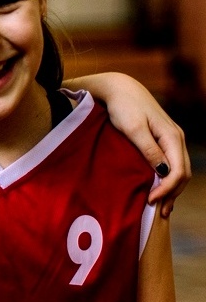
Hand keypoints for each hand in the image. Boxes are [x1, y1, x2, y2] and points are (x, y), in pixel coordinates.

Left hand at [98, 74, 189, 216]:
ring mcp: (171, 139)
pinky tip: (159, 189)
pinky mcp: (162, 139)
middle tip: (158, 213)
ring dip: (172, 189)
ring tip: (161, 207)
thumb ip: (148, 150)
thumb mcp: (133, 128)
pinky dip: (168, 179)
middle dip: (172, 194)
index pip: (179, 171)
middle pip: (183, 173)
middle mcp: (177, 138)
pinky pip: (171, 164)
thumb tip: (163, 173)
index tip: (151, 202)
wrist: (119, 88)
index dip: (167, 190)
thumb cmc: (123, 106)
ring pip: (179, 170)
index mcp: (172, 137)